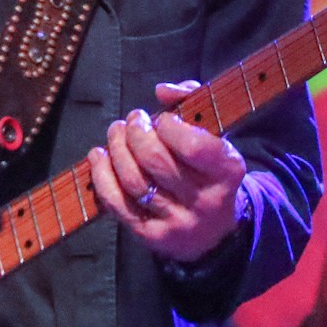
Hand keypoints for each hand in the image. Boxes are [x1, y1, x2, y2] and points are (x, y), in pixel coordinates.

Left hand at [88, 80, 245, 263]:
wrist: (216, 231)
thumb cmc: (210, 170)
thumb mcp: (215, 137)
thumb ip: (193, 103)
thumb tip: (161, 91)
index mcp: (227, 171)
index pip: (193, 147)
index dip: (169, 127)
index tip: (161, 118)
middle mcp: (205, 200)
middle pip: (156, 162)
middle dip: (135, 134)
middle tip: (132, 120)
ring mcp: (178, 221)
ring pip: (134, 181)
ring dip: (116, 150)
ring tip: (115, 133)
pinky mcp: (153, 236)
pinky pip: (118, 204)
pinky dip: (102, 176)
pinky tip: (99, 157)